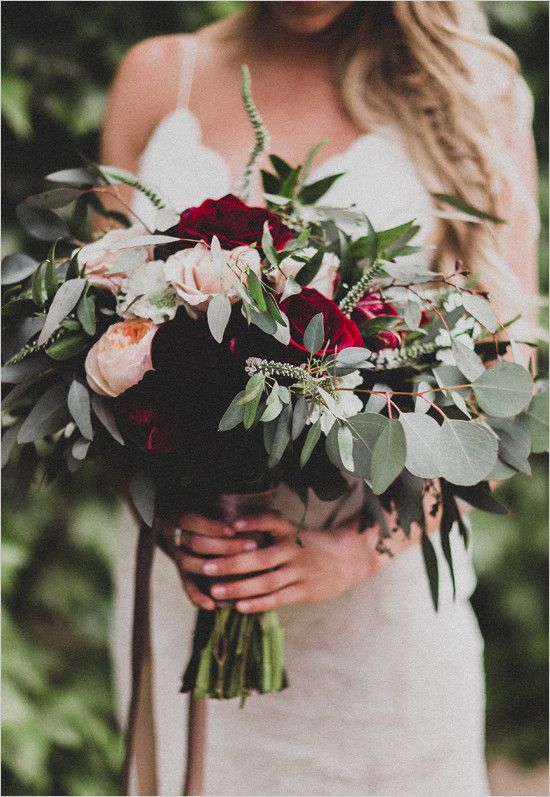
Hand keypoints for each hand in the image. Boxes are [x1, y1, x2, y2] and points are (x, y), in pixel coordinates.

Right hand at [156, 513, 261, 611]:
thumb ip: (226, 517)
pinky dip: (197, 597)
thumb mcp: (211, 512)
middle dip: (224, 546)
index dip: (213, 527)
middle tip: (252, 546)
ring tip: (241, 574)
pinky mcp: (183, 576)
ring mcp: (179, 558)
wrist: (182, 534)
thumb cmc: (207, 520)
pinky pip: (186, 587)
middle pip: (196, 543)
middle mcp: (179, 539)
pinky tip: (212, 605)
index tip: (234, 530)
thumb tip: (254, 519)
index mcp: (184, 520)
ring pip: (189, 563)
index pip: (194, 520)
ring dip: (215, 569)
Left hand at [173, 511, 389, 613]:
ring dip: (239, 587)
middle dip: (232, 563)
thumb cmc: (313, 544)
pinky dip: (258, 603)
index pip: (272, 521)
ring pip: (266, 582)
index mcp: (292, 531)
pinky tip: (239, 606)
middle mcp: (295, 551)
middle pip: (260, 558)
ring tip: (215, 590)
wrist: (350, 558)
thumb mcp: (295, 531)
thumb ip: (270, 533)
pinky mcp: (305, 591)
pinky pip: (278, 598)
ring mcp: (301, 572)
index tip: (231, 525)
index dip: (253, 522)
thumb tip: (232, 532)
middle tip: (207, 567)